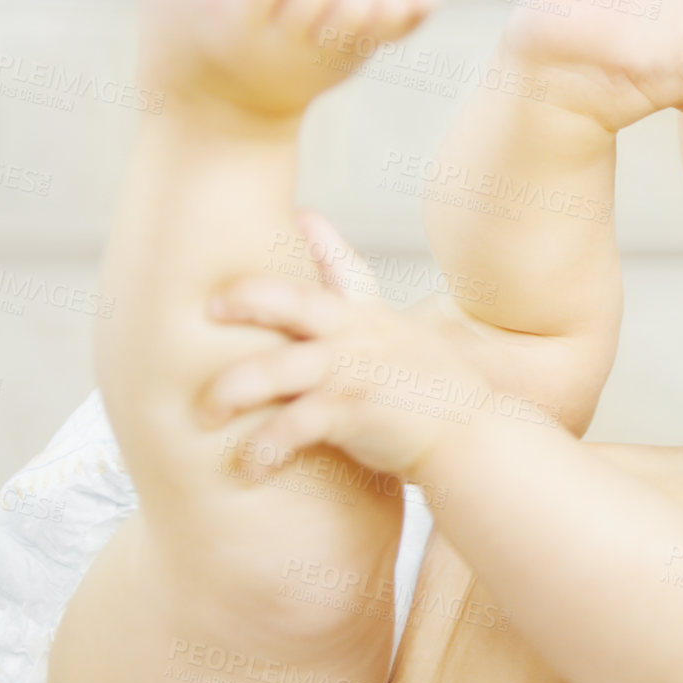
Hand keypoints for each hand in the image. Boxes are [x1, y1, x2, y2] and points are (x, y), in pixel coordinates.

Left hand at [198, 210, 490, 481]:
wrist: (478, 443)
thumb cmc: (437, 402)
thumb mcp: (410, 349)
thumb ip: (374, 328)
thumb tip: (351, 306)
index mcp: (374, 321)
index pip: (346, 268)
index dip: (321, 238)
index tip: (298, 214)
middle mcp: (362, 337)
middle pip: (293, 303)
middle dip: (245, 299)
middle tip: (207, 308)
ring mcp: (356, 371)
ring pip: (277, 369)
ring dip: (232, 390)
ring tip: (204, 413)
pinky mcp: (354, 412)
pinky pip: (294, 425)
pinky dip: (265, 447)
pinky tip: (248, 469)